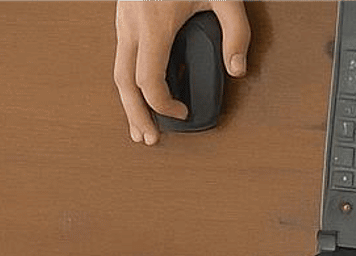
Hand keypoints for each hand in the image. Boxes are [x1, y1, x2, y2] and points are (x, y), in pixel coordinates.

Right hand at [114, 0, 249, 145]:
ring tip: (140, 125)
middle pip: (122, 82)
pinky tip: (142, 93)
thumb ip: (237, 33)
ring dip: (128, 101)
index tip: (182, 112)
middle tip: (148, 139)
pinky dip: (129, 80)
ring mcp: (122, 21)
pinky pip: (122, 56)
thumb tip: (237, 68)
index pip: (148, 81)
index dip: (163, 105)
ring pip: (117, 69)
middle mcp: (131, 26)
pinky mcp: (124, 18)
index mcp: (153, 25)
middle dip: (135, 114)